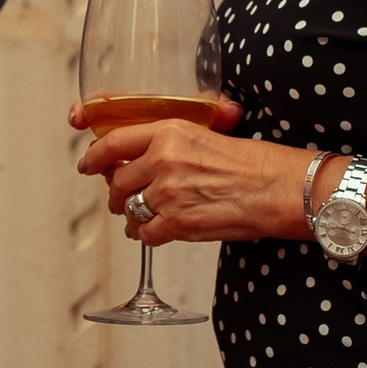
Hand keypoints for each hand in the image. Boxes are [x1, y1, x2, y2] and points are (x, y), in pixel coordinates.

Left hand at [69, 98, 299, 243]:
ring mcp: (168, 193)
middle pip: (117, 182)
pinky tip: (156, 232)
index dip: (94, 156)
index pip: (114, 143)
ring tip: (143, 218)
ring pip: (130, 210)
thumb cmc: (254, 164)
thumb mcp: (206, 135)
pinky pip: (145, 234)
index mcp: (169, 131)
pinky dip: (147, 236)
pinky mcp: (177, 223)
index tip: (87, 164)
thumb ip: (170, 144)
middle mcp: (163, 160)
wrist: (278, 189)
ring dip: (132, 217)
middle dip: (117, 194)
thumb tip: (140, 159)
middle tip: (122, 199)